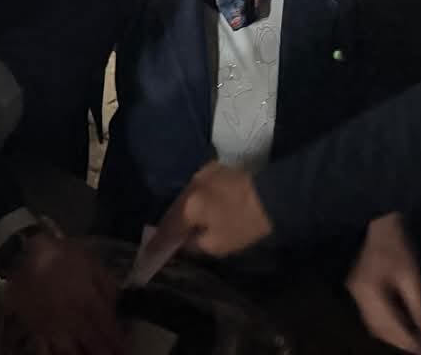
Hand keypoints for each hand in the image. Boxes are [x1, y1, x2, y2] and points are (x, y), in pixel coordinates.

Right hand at [3, 232, 122, 354]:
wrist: (24, 254)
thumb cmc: (61, 255)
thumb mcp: (91, 261)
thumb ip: (107, 284)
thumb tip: (117, 304)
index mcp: (88, 300)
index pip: (108, 327)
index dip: (119, 341)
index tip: (126, 348)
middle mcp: (72, 318)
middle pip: (93, 343)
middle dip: (105, 353)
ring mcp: (53, 326)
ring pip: (70, 352)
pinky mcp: (35, 329)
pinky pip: (44, 350)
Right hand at [153, 161, 272, 257]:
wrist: (274, 196)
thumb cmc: (244, 224)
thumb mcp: (218, 244)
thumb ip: (194, 244)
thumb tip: (182, 242)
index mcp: (188, 206)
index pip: (166, 228)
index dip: (157, 243)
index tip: (147, 253)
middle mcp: (190, 186)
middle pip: (174, 209)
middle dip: (169, 224)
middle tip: (164, 239)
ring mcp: (202, 173)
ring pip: (185, 196)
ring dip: (183, 210)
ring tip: (182, 224)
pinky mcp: (215, 168)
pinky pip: (197, 187)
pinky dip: (195, 199)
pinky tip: (198, 207)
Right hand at [347, 213, 420, 353]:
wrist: (378, 221)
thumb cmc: (397, 245)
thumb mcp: (412, 277)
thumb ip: (420, 309)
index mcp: (369, 293)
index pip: (392, 328)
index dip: (411, 342)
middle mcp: (358, 297)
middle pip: (381, 331)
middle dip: (402, 342)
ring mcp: (355, 293)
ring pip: (375, 326)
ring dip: (394, 336)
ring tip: (415, 340)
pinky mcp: (357, 289)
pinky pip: (372, 316)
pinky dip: (388, 325)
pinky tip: (402, 324)